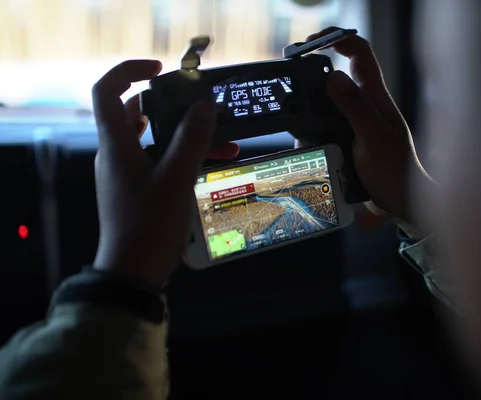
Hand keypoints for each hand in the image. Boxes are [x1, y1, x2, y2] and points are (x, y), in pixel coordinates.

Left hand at [92, 60, 238, 285]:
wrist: (133, 273)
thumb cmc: (149, 226)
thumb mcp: (175, 180)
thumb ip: (192, 140)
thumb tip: (204, 106)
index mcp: (116, 146)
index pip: (107, 91)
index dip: (129, 71)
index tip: (161, 69)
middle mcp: (117, 154)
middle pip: (138, 113)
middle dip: (174, 106)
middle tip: (204, 106)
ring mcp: (127, 173)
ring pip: (156, 140)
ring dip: (188, 136)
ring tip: (225, 139)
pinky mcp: (139, 190)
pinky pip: (161, 161)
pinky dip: (185, 157)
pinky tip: (216, 164)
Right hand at [300, 28, 435, 232]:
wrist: (401, 204)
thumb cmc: (396, 173)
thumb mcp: (374, 139)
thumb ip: (356, 108)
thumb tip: (333, 76)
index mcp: (376, 98)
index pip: (359, 54)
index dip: (337, 39)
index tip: (311, 44)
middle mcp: (365, 105)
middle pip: (337, 75)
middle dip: (313, 77)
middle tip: (292, 86)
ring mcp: (355, 123)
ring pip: (326, 103)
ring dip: (309, 109)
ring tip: (296, 124)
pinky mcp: (348, 140)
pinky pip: (324, 127)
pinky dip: (311, 131)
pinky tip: (305, 143)